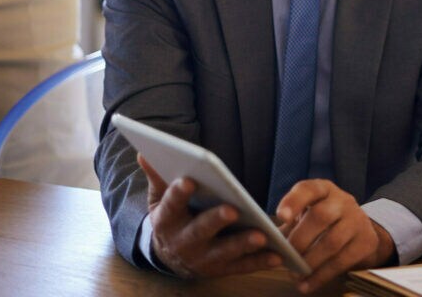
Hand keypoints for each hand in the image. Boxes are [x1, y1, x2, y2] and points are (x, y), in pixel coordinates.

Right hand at [137, 154, 281, 277]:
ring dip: (243, 244)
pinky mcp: (220, 270)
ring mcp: (202, 259)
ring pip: (223, 252)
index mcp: (167, 221)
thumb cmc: (171, 218)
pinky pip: (241, 267)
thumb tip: (144, 152)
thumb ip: (158, 178)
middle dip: (215, 220)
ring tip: (262, 235)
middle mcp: (183, 242)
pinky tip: (277, 255)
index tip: (189, 180)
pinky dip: (260, 262)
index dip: (178, 194)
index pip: (171, 206)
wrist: (170, 258)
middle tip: (232, 210)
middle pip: (199, 231)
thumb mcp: (159, 199)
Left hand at [277, 179, 394, 293]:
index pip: (309, 189)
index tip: (281, 216)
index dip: (294, 201)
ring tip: (295, 275)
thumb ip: (287, 225)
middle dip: (300, 239)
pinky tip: (307, 285)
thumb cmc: (325, 223)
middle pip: (321, 216)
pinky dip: (322, 276)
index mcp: (324, 190)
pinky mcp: (366, 242)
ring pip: (332, 242)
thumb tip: (261, 242)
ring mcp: (357, 221)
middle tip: (286, 257)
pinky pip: (342, 261)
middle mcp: (343, 201)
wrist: (362, 232)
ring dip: (310, 262)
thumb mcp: (308, 216)